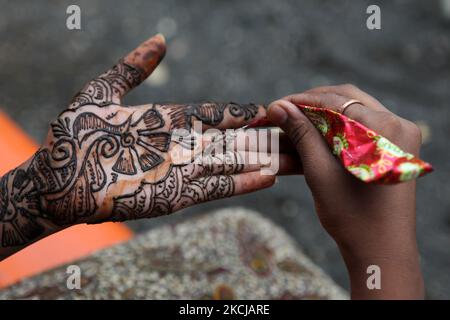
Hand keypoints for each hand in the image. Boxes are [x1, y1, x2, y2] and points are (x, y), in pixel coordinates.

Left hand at [0, 34, 295, 257]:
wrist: (57, 179)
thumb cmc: (73, 135)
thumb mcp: (102, 92)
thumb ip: (133, 68)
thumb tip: (161, 40)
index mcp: (167, 121)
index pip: (213, 115)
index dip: (239, 112)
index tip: (266, 107)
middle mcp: (179, 146)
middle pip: (229, 141)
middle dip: (261, 139)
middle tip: (293, 134)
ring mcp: (179, 172)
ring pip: (229, 164)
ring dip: (260, 161)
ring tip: (292, 157)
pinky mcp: (174, 196)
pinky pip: (214, 188)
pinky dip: (242, 183)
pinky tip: (267, 177)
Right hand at [267, 84, 423, 298]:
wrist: (379, 249)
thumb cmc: (352, 215)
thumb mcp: (319, 171)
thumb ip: (301, 134)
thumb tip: (278, 107)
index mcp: (385, 128)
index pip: (337, 100)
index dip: (302, 100)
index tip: (276, 105)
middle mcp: (398, 125)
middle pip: (347, 100)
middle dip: (312, 104)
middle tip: (284, 112)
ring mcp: (398, 136)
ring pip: (353, 112)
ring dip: (323, 116)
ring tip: (295, 124)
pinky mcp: (392, 148)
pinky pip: (361, 127)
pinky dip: (336, 129)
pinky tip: (314, 136)